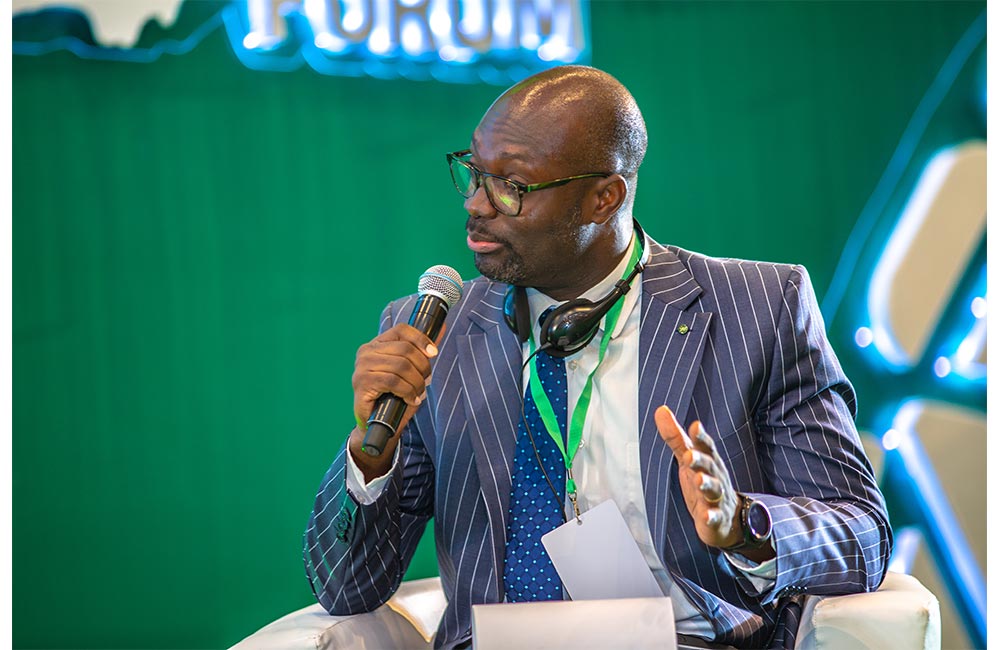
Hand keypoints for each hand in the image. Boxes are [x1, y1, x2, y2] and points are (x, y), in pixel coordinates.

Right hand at [348, 323, 441, 478]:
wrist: (375, 424)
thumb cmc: (393, 396)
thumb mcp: (410, 371)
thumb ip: (421, 351)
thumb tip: (441, 328)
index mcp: (377, 344)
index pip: (402, 330)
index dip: (421, 339)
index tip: (433, 353)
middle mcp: (366, 352)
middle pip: (405, 349)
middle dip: (422, 367)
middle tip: (426, 382)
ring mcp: (362, 367)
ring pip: (402, 366)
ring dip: (416, 382)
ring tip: (418, 393)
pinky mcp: (362, 383)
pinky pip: (394, 381)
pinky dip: (408, 391)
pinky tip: (410, 399)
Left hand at [654, 405, 740, 549]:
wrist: (728, 518)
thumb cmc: (704, 480)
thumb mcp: (688, 458)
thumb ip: (676, 437)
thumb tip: (660, 410)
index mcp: (708, 460)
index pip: (706, 446)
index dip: (701, 437)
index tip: (695, 426)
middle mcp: (715, 476)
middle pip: (709, 466)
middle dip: (700, 460)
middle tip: (688, 455)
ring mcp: (717, 498)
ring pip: (713, 490)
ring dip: (707, 485)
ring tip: (699, 481)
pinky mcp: (716, 518)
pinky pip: (715, 517)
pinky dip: (711, 516)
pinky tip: (706, 516)